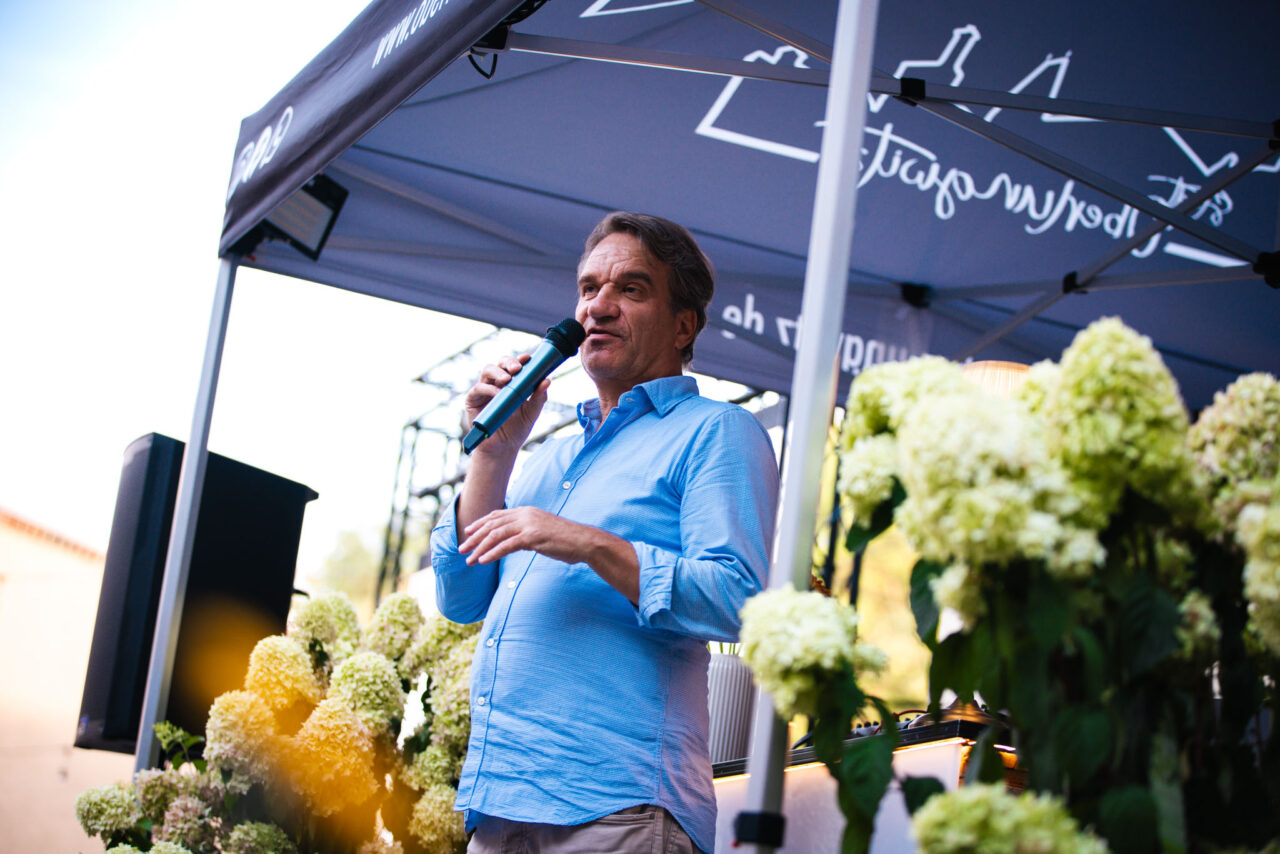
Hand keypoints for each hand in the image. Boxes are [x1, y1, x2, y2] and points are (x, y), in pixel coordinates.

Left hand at [460, 506, 640, 602]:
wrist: (585, 541)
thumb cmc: (566, 540)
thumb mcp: (543, 531)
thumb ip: (527, 532)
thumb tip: (515, 541)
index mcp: (527, 511)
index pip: (497, 515)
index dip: (480, 524)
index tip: (468, 532)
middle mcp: (525, 514)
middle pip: (492, 524)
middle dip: (474, 537)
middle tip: (461, 549)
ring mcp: (529, 524)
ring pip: (496, 535)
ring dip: (479, 548)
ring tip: (468, 559)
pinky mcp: (533, 537)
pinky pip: (507, 545)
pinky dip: (492, 553)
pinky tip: (483, 561)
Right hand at [464, 353, 548, 454]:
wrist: (503, 449)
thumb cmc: (517, 429)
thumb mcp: (532, 412)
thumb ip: (539, 397)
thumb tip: (547, 380)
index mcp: (511, 383)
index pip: (514, 366)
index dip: (520, 359)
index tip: (528, 358)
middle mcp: (496, 383)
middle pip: (500, 364)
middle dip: (509, 362)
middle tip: (518, 368)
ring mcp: (484, 390)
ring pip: (487, 371)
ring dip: (498, 372)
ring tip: (507, 380)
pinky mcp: (473, 400)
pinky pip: (478, 388)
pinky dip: (488, 388)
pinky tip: (497, 393)